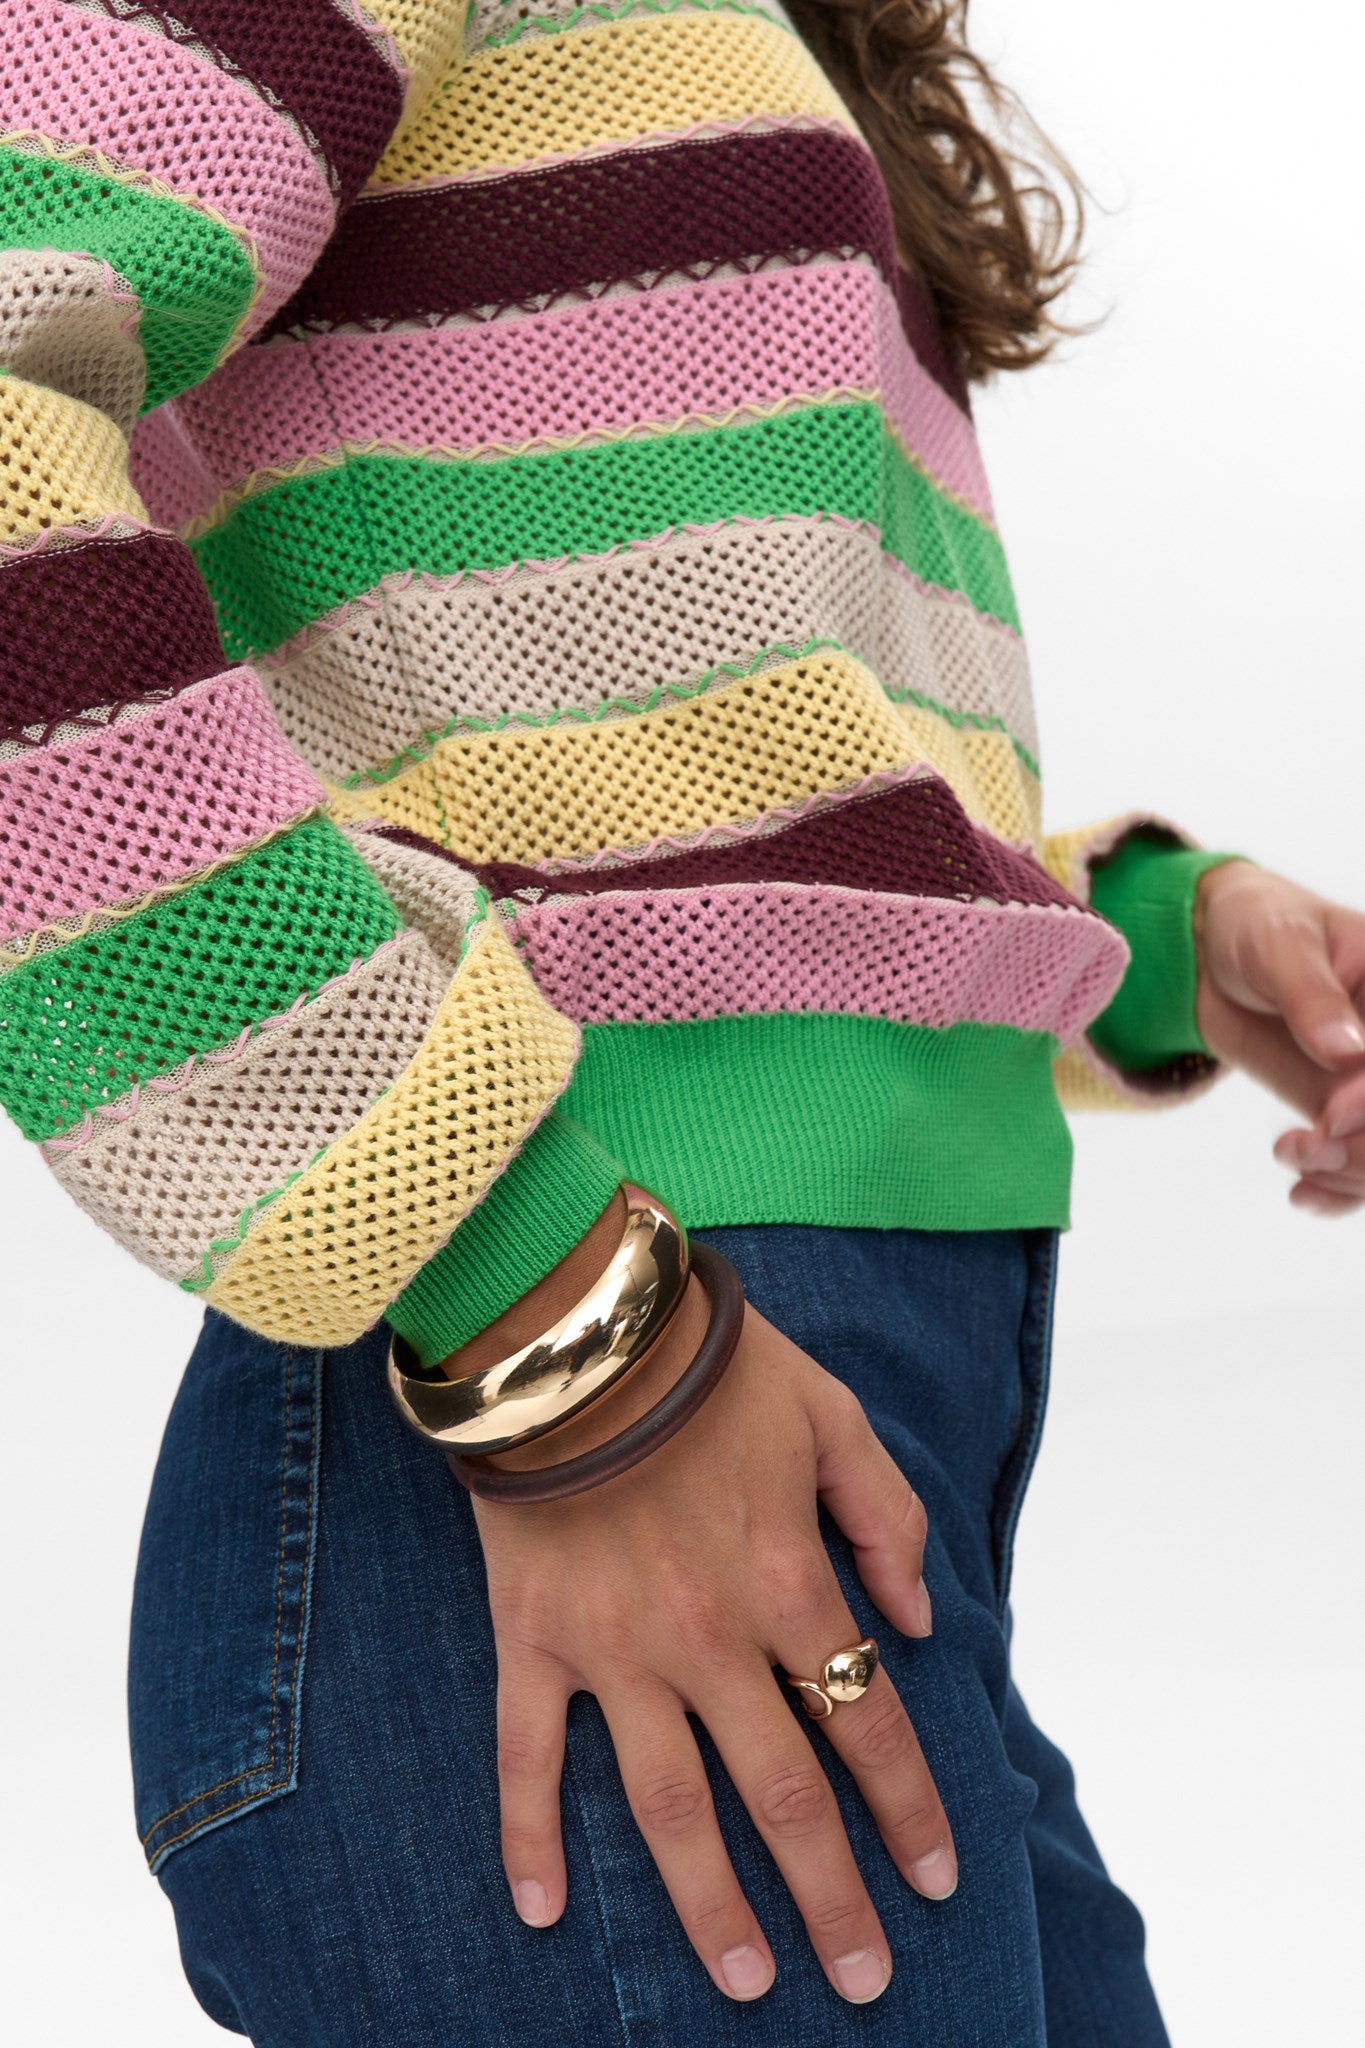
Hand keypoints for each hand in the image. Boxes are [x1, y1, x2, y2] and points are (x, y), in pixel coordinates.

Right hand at [450, 1208, 949, 2005]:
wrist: (575, 1326)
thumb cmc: (711, 1364)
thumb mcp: (834, 1415)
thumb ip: (888, 1518)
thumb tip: (920, 1626)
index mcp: (787, 1582)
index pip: (866, 1724)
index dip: (909, 1809)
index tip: (937, 1881)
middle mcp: (708, 1637)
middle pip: (782, 1796)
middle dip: (832, 1897)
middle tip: (865, 1980)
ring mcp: (614, 1648)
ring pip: (668, 1806)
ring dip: (711, 1904)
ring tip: (749, 1981)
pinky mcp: (533, 1637)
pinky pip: (526, 1755)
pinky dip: (528, 1834)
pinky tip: (540, 1909)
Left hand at [1195, 861, 1364, 1212]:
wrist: (1212, 950)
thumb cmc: (1256, 926)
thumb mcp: (1280, 944)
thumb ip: (1312, 996)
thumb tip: (1348, 1050)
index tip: (1331, 1114)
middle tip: (1312, 1147)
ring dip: (1352, 1173)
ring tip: (1295, 1156)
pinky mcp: (1344, 1111)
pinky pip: (1360, 1165)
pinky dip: (1339, 1191)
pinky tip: (1303, 1194)